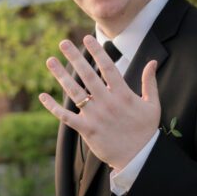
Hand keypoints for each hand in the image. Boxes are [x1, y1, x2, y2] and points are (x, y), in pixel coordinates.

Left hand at [39, 35, 160, 170]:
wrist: (140, 157)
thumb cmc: (146, 130)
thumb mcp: (153, 104)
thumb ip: (150, 81)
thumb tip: (152, 62)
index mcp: (123, 94)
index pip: (108, 67)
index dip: (97, 52)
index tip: (86, 38)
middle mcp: (107, 102)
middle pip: (88, 75)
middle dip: (74, 57)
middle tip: (63, 43)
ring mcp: (96, 116)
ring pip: (75, 92)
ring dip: (61, 76)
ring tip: (50, 61)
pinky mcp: (87, 130)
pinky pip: (67, 117)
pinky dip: (53, 107)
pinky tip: (42, 96)